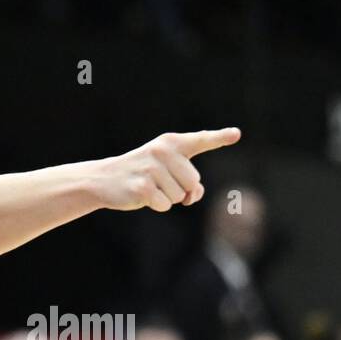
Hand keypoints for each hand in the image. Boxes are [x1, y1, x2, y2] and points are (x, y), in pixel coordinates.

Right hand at [95, 128, 240, 212]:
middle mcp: (162, 151)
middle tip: (159, 182)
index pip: (200, 140)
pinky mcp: (142, 187)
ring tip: (149, 186)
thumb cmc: (142, 174)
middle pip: (193, 181)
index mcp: (170, 143)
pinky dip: (156, 205)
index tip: (236, 134)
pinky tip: (141, 195)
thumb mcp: (167, 172)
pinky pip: (165, 205)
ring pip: (180, 196)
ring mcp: (151, 168)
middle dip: (180, 189)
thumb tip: (195, 194)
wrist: (104, 179)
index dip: (219, 137)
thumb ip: (190, 181)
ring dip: (166, 197)